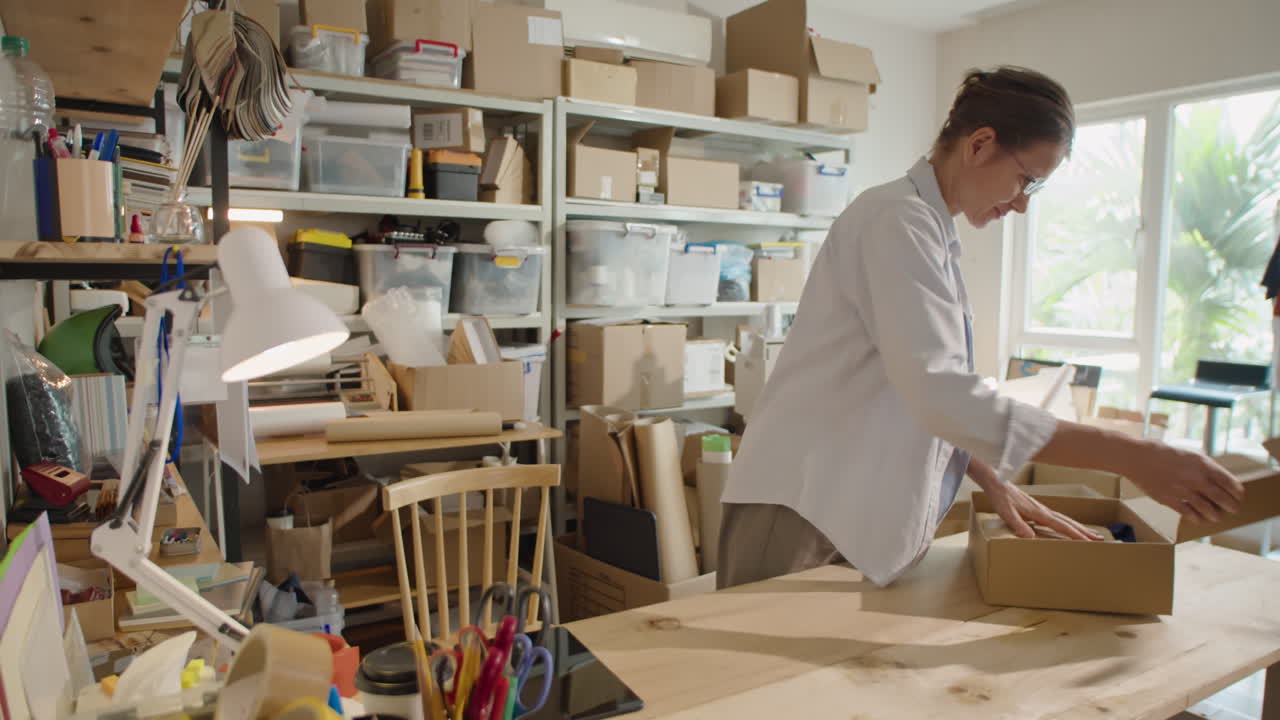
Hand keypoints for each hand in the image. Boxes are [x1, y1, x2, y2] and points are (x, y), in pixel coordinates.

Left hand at [980, 480, 1104, 540]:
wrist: (997, 482)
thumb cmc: (1001, 497)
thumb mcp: (1006, 513)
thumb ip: (1018, 525)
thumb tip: (1031, 538)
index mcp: (1040, 513)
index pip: (1062, 526)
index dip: (1076, 535)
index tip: (1089, 542)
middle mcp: (1044, 510)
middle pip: (1069, 522)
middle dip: (1085, 531)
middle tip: (1101, 539)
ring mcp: (1042, 508)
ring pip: (1065, 519)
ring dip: (1079, 527)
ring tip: (1092, 533)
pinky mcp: (1037, 508)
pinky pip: (1058, 517)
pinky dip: (1068, 523)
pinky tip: (1068, 526)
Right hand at [1122, 444, 1242, 523]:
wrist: (1135, 457)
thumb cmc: (1162, 453)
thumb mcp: (1188, 454)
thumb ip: (1204, 467)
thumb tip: (1218, 480)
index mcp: (1203, 464)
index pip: (1230, 483)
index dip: (1237, 493)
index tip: (1238, 497)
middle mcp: (1196, 478)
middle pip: (1223, 499)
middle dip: (1230, 506)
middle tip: (1232, 509)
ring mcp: (1183, 490)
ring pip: (1208, 510)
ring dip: (1215, 515)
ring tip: (1215, 516)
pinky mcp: (1169, 500)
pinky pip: (1189, 514)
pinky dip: (1196, 518)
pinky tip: (1197, 518)